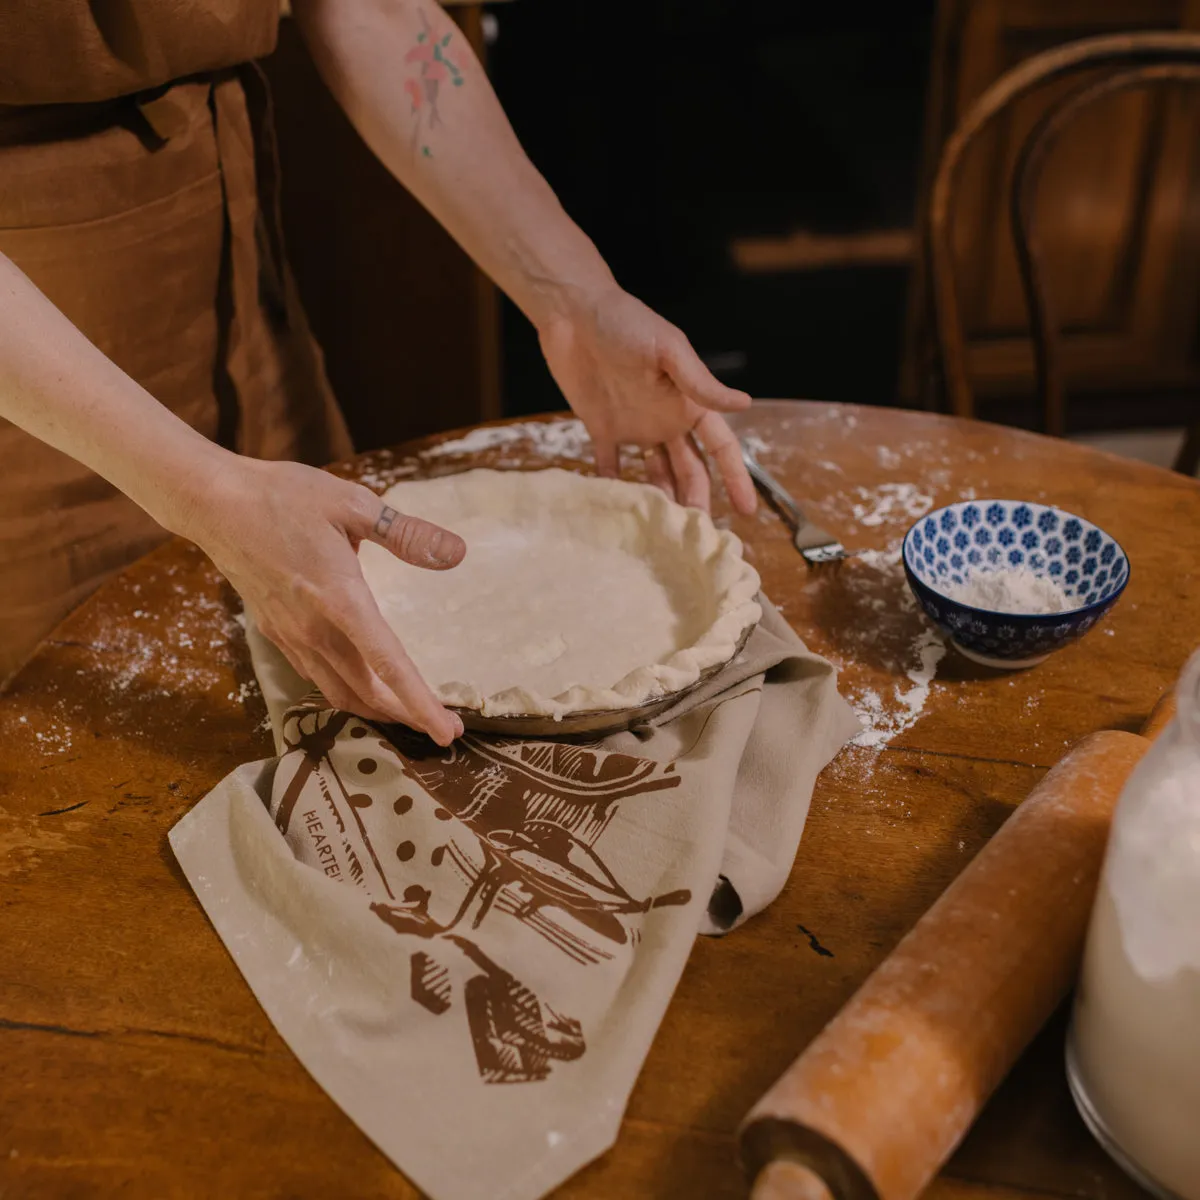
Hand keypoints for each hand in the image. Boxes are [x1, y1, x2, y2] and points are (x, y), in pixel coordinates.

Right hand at [178, 456, 465, 744]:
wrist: (215, 504)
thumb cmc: (284, 497)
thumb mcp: (353, 504)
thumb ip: (407, 534)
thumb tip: (457, 553)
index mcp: (340, 598)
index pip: (388, 665)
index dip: (420, 704)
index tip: (447, 733)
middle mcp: (314, 628)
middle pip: (367, 692)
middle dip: (407, 716)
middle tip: (443, 728)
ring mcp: (291, 635)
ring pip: (339, 692)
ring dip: (377, 710)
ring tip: (410, 715)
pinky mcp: (276, 633)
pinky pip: (316, 677)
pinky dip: (346, 692)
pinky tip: (364, 687)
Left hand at [537, 285, 756, 513]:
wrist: (573, 313)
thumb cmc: (625, 322)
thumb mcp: (669, 349)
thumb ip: (701, 381)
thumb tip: (745, 404)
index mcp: (689, 402)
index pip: (721, 447)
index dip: (736, 478)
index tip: (746, 511)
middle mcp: (666, 419)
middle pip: (690, 470)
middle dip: (697, 501)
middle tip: (697, 536)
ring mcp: (635, 426)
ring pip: (655, 475)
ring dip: (662, 501)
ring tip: (665, 534)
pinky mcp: (602, 428)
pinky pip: (611, 467)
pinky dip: (616, 490)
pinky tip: (620, 517)